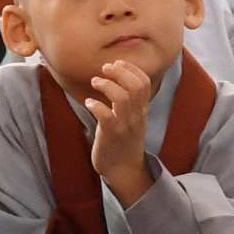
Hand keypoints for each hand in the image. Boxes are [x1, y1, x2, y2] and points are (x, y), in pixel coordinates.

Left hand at [85, 60, 153, 208]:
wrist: (123, 170)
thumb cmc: (123, 143)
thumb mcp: (132, 120)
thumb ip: (129, 102)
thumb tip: (117, 80)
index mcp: (142, 111)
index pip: (144, 83)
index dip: (131, 68)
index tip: (117, 63)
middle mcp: (136, 116)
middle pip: (135, 86)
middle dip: (119, 71)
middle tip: (104, 68)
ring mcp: (124, 126)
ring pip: (121, 97)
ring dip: (106, 85)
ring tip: (94, 82)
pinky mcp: (110, 135)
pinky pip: (105, 115)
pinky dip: (95, 105)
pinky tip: (89, 102)